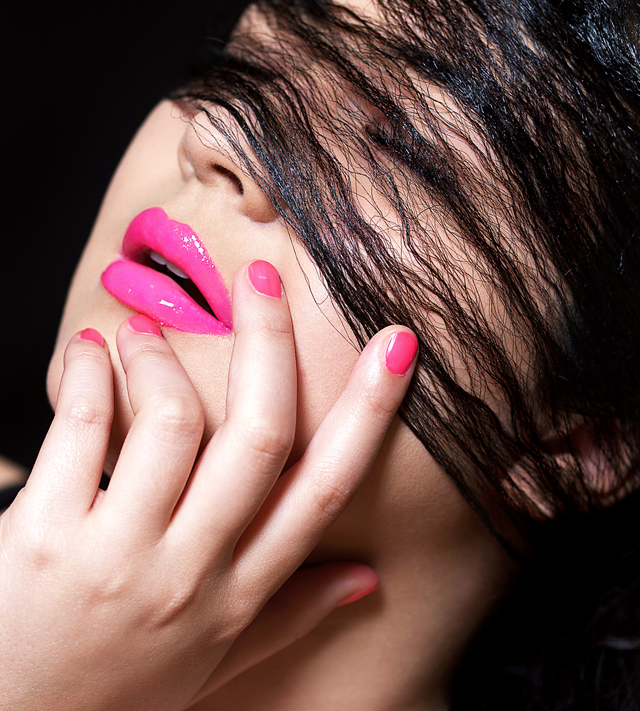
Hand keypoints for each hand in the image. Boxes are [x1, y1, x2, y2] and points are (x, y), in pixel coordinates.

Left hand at [0, 261, 416, 710]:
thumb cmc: (117, 691)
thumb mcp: (215, 661)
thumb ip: (292, 612)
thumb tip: (367, 576)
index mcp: (238, 592)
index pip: (324, 490)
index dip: (369, 412)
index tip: (396, 344)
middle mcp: (191, 571)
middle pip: (258, 435)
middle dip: (271, 341)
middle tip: (264, 277)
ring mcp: (119, 554)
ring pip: (172, 420)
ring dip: (160, 356)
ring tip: (143, 335)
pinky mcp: (46, 537)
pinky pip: (84, 426)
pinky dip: (91, 372)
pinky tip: (93, 352)